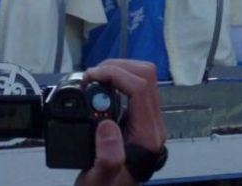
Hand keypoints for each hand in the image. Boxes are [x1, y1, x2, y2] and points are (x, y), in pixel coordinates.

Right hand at [76, 60, 165, 185]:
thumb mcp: (99, 181)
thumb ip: (107, 158)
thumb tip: (107, 125)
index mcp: (147, 136)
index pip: (140, 88)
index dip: (114, 74)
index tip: (89, 78)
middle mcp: (153, 124)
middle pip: (146, 75)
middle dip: (115, 67)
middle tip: (90, 78)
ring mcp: (148, 120)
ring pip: (143, 77)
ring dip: (116, 70)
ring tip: (93, 80)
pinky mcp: (139, 118)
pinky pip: (135, 87)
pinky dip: (116, 79)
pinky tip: (98, 88)